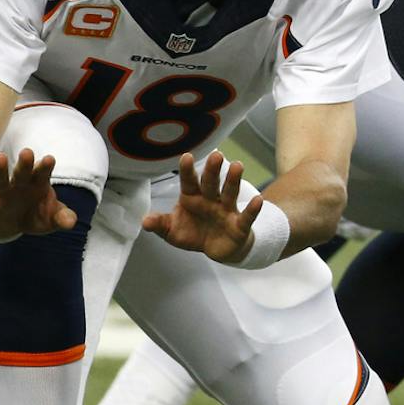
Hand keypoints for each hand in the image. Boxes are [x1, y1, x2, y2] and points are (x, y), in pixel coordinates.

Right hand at [0, 148, 77, 240]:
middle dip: (25, 164)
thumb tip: (71, 222)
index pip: (42, 174)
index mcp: (37, 184)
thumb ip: (62, 218)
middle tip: (27, 152)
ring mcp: (1, 194)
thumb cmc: (34, 215)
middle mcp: (19, 185)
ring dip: (0, 170)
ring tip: (0, 157)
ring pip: (0, 180)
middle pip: (22, 173)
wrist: (10, 227)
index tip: (49, 159)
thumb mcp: (50, 219)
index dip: (45, 167)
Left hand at [142, 151, 262, 263]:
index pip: (189, 182)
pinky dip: (252, 209)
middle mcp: (210, 200)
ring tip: (238, 165)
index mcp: (192, 198)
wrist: (218, 249)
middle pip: (211, 183)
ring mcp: (226, 211)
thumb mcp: (173, 231)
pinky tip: (258, 199)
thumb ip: (160, 224)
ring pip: (230, 193)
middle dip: (213, 170)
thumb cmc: (195, 233)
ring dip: (233, 180)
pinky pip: (247, 216)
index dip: (188, 170)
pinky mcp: (240, 225)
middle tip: (216, 155)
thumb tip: (145, 221)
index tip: (186, 156)